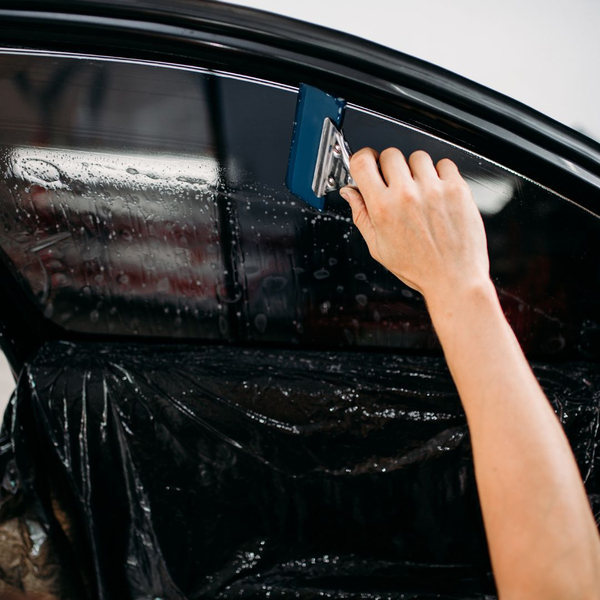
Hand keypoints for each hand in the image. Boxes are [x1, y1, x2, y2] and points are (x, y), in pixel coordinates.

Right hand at [340, 148, 490, 304]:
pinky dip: (440, 173)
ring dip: (415, 169)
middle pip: (390, 154)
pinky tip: (437, 192)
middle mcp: (407, 195)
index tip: (367, 162)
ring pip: (417, 156)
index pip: (362, 162)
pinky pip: (445, 163)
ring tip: (419, 191)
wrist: (454, 279)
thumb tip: (350, 193)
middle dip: (389, 166)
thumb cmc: (419, 268)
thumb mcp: (378, 247)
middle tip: (394, 183)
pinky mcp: (456, 189)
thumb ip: (361, 215)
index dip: (362, 158)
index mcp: (383, 208)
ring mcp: (433, 190)